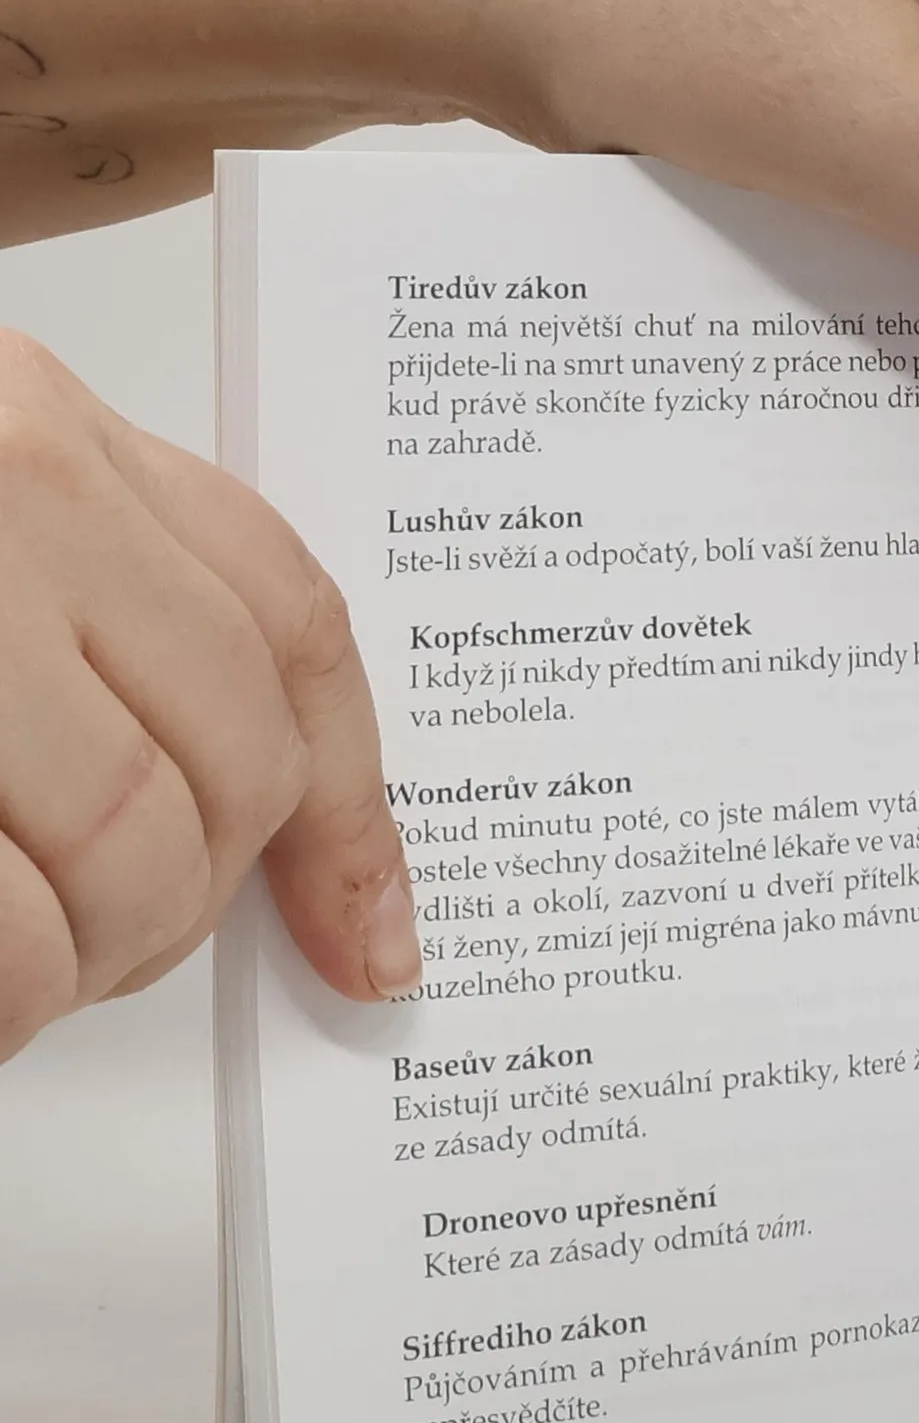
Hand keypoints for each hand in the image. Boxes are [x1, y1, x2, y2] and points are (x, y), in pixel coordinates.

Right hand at [0, 333, 416, 1062]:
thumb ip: (93, 620)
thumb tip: (223, 823)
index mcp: (52, 432)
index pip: (290, 627)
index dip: (351, 814)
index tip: (376, 943)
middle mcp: (17, 490)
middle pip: (226, 761)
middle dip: (190, 909)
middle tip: (123, 960)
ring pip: (124, 846)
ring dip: (93, 960)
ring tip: (34, 977)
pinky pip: (4, 919)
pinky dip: (11, 989)